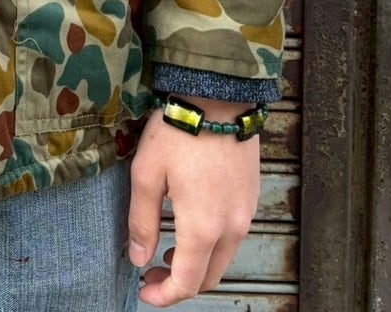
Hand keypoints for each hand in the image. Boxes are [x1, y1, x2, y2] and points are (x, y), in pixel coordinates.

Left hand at [127, 94, 260, 305]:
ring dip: (197, 264)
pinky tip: (191, 227)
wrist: (217, 98)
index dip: (165, 295)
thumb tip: (139, 259)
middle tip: (152, 273)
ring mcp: (245, 213)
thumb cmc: (177, 133)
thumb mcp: (147, 174)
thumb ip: (143, 221)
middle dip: (180, 283)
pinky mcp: (251, 198)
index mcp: (203, 227)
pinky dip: (212, 245)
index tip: (145, 292)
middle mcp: (231, 228)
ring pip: (223, 258)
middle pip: (210, 277)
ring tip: (168, 251)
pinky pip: (232, 236)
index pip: (187, 281)